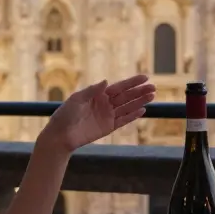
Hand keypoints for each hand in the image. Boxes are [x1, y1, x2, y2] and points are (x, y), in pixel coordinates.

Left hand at [41, 75, 155, 152]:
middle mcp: (105, 103)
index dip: (132, 82)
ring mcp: (107, 115)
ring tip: (152, 96)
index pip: (119, 87)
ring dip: (139, 102)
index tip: (145, 77)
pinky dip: (132, 116)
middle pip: (126, 96)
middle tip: (154, 87)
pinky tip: (142, 110)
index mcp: (98, 94)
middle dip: (140, 92)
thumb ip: (92, 91)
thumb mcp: (77, 100)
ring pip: (127, 107)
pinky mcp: (108, 127)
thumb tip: (106, 81)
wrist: (60, 135)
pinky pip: (123, 120)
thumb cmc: (65, 115)